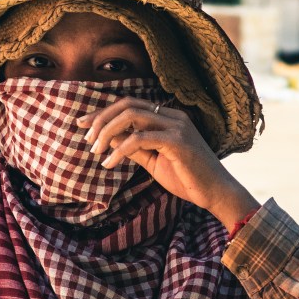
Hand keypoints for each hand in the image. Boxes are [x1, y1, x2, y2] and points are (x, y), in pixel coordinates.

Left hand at [78, 98, 259, 229]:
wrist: (216, 194)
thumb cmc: (187, 178)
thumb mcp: (154, 160)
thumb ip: (134, 147)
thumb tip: (109, 139)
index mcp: (168, 117)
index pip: (129, 105)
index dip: (103, 112)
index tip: (82, 124)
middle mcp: (173, 116)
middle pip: (127, 104)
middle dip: (101, 119)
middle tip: (87, 140)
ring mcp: (177, 126)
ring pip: (132, 116)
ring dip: (108, 132)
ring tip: (96, 152)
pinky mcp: (178, 141)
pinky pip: (140, 138)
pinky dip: (120, 150)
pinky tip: (109, 163)